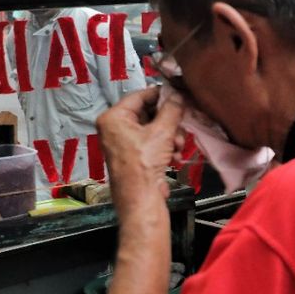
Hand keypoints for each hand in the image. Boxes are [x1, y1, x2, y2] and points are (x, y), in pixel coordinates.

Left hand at [96, 86, 186, 204]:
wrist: (141, 198)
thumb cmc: (143, 165)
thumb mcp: (162, 131)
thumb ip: (172, 109)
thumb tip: (178, 95)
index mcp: (113, 118)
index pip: (140, 96)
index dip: (161, 95)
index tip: (179, 95)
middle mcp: (115, 128)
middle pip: (148, 113)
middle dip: (169, 121)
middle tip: (181, 125)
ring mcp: (124, 142)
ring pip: (154, 128)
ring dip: (171, 135)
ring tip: (178, 145)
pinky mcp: (134, 155)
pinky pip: (153, 142)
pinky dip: (165, 146)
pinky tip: (174, 155)